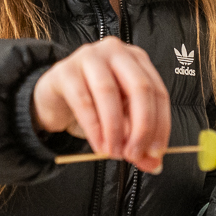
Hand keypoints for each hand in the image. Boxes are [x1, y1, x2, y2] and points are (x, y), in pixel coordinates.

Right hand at [32, 36, 170, 172]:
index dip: (160, 125)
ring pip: (109, 92)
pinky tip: (98, 144)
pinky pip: (83, 100)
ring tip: (113, 152)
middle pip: (139, 88)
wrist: (54, 96)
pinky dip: (94, 127)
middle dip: (141, 127)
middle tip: (134, 154)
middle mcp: (116, 52)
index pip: (158, 92)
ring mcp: (89, 57)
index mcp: (137, 60)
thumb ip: (138, 139)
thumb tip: (153, 163)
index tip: (156, 152)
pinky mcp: (65, 70)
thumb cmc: (94, 103)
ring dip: (115, 129)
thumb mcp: (121, 119)